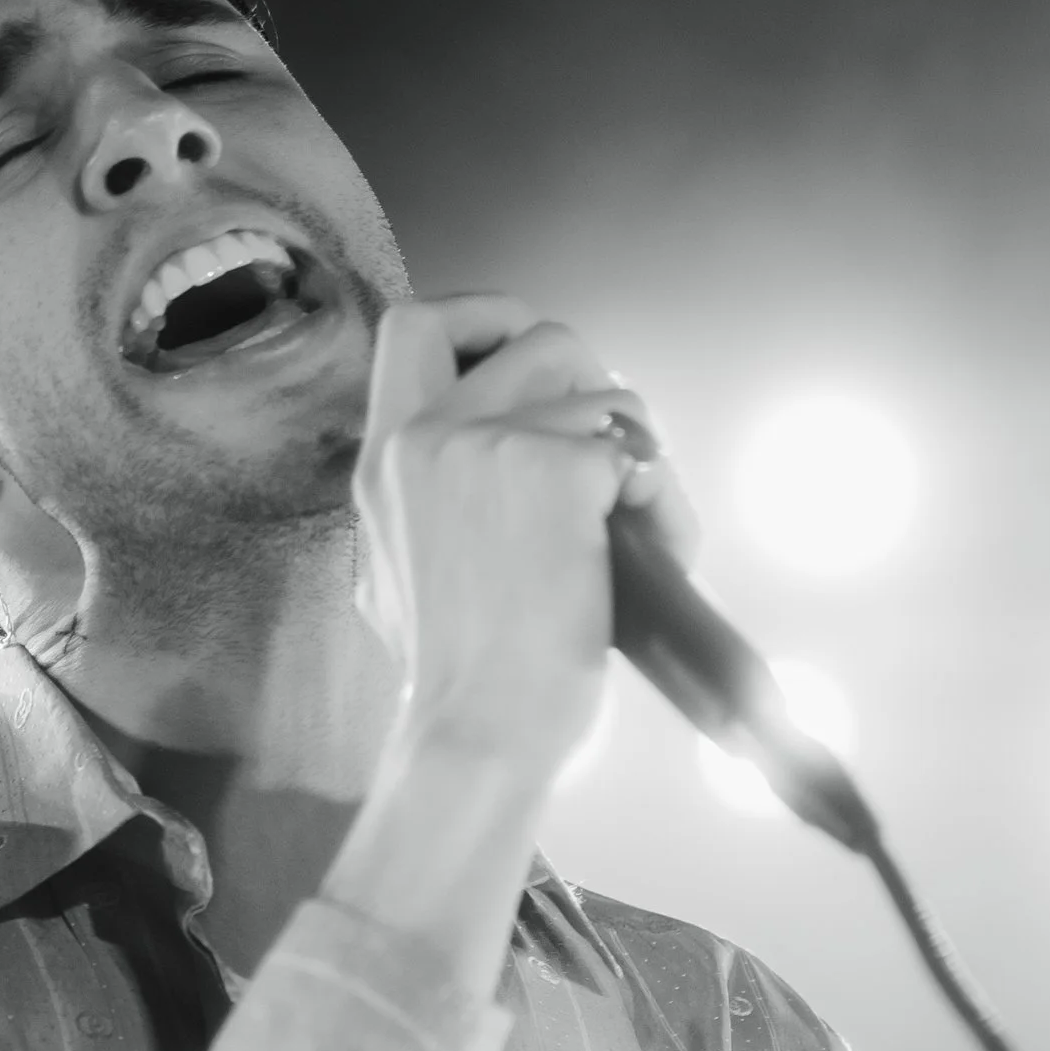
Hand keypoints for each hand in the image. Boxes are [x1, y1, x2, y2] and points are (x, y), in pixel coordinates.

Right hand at [355, 294, 678, 786]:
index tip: (523, 351)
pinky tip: (662, 555)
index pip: (416, 324)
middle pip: (535, 335)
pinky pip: (640, 457)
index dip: (483, 316)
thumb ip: (430, 503)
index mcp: (383, 457)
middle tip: (609, 440)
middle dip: (592, 374)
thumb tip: (497, 460)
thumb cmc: (455, 681)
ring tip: (646, 533)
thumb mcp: (398, 573)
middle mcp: (427, 435)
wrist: (477, 734)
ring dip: (641, 456)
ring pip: (605, 395)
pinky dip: (665, 504)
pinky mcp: (559, 473)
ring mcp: (492, 446)